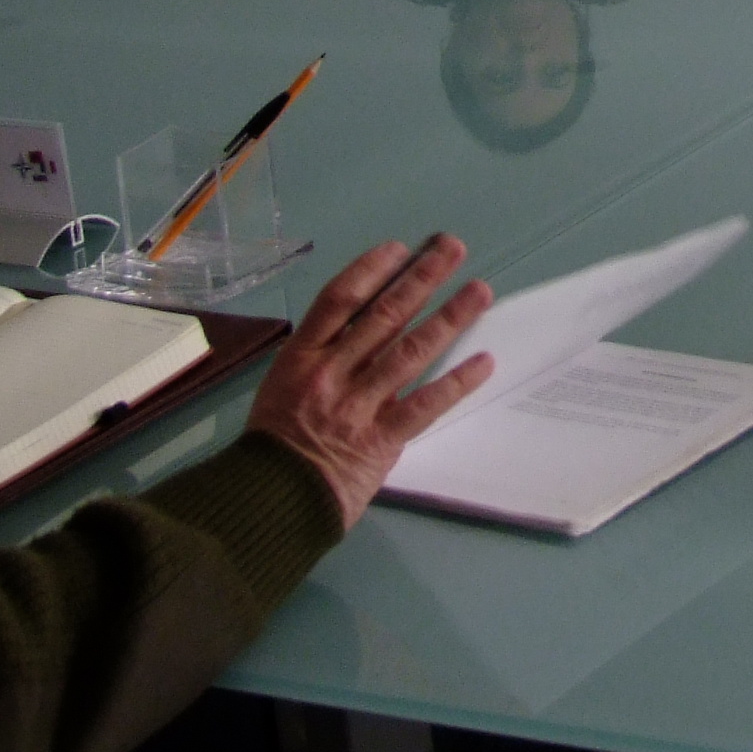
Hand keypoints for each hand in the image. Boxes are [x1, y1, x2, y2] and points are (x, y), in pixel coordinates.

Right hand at [246, 234, 496, 531]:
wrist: (269, 503)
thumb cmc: (274, 444)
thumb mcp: (284, 387)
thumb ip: (324, 360)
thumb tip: (368, 335)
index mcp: (301, 356)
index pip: (339, 300)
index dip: (371, 269)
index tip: (401, 249)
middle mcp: (330, 372)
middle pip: (384, 315)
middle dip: (422, 278)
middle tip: (452, 248)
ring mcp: (358, 405)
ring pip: (411, 351)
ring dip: (449, 318)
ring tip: (479, 291)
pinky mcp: (381, 438)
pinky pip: (426, 404)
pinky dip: (457, 381)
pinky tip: (483, 362)